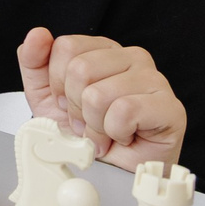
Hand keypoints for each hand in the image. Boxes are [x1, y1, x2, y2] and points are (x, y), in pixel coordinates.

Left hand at [15, 28, 185, 170]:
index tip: (68, 102)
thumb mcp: (46, 96)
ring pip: (99, 94)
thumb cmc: (85, 132)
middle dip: (75, 107)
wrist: (112, 171)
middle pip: (80, 69)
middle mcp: (131, 57)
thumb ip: (34, 62)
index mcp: (103, 50)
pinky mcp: (169, 107)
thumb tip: (37, 34)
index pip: (66, 47)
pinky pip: (124, 112)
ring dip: (94, 125)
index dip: (58, 83)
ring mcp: (154, 79)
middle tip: (88, 122)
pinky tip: (124, 136)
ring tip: (105, 132)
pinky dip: (114, 133)